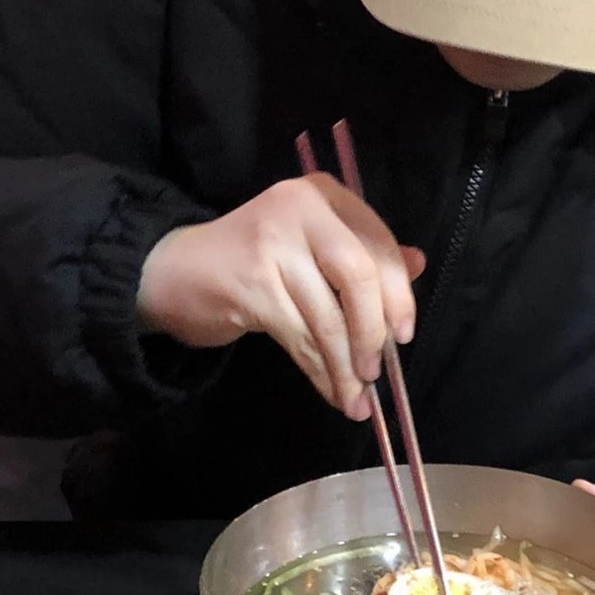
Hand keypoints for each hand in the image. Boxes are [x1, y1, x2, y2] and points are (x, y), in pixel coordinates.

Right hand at [137, 176, 424, 419]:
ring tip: (355, 399)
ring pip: (327, 318)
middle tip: (377, 372)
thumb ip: (362, 252)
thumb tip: (418, 263)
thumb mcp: (311, 247)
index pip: (377, 244)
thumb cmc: (253, 259)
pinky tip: (331, 393)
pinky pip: (301, 339)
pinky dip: (320, 373)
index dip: (398, 294)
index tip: (404, 335)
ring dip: (345, 367)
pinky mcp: (252, 285)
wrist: (176, 270)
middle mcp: (300, 210)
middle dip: (373, 332)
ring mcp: (273, 245)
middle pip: (358, 276)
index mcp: (324, 195)